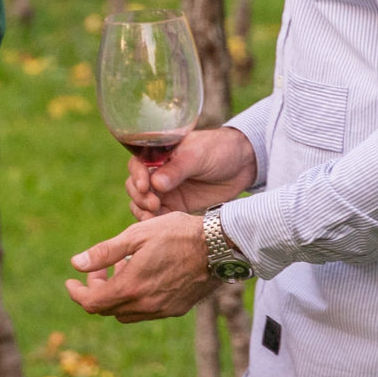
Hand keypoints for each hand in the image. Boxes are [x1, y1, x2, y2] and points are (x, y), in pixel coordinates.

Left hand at [65, 215, 217, 321]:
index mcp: (130, 287)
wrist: (219, 247)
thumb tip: (75, 264)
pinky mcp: (176, 309)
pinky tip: (143, 275)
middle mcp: (145, 305)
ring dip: (116, 295)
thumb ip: (104, 253)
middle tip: (100, 269)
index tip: (72, 281)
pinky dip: (135, 298)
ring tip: (123, 267)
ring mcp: (161, 310)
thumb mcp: (135, 235)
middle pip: (107, 309)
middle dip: (96, 290)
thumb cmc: (176, 234)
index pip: (91, 303)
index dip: (77, 293)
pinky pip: (146, 311)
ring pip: (126, 313)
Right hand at [125, 126, 258, 216]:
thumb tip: (156, 184)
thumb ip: (177, 169)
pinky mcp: (176, 207)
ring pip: (142, 203)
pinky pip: (158, 216)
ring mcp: (165, 191)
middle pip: (135, 187)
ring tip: (153, 216)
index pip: (137, 165)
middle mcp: (157, 173)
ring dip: (142, 210)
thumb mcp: (198, 155)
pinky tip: (158, 226)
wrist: (243, 165)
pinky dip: (154, 221)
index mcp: (158, 155)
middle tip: (154, 204)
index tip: (145, 187)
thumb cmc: (218, 150)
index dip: (137, 176)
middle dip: (139, 197)